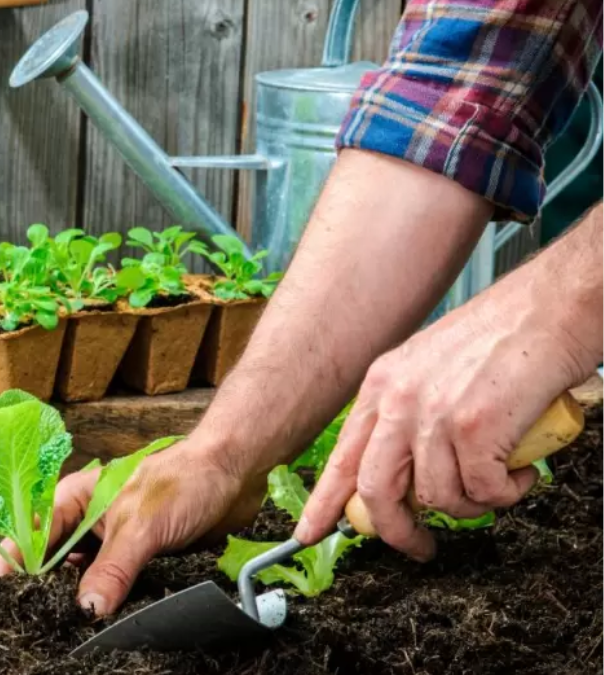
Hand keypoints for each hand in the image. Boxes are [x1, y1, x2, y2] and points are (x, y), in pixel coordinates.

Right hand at [0, 442, 265, 615]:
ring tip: (64, 623)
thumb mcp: (141, 527)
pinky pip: (110, 584)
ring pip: (81, 574)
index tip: (1, 591)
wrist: (232, 475)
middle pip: (52, 558)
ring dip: (76, 596)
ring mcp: (110, 539)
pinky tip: (102, 617)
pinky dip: (104, 599)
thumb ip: (112, 569)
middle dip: (43, 585)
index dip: (14, 561)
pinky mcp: (134, 556)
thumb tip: (87, 609)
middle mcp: (87, 519)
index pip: (32, 533)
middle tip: (35, 616)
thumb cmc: (183, 481)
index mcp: (75, 498)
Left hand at [294, 281, 595, 560]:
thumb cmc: (505, 337)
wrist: (552, 307)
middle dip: (396, 530)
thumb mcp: (431, 368)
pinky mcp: (474, 428)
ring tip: (498, 483)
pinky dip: (506, 493)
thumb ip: (409, 415)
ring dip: (473, 505)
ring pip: (437, 498)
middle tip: (420, 546)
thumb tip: (408, 473)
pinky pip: (482, 492)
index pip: (342, 456)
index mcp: (381, 385)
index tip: (309, 533)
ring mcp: (433, 414)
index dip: (325, 502)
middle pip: (375, 490)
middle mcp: (398, 400)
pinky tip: (521, 471)